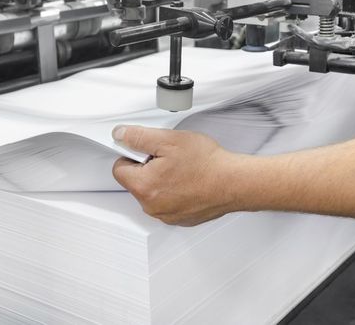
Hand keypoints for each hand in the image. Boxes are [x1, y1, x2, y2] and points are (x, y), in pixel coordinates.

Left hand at [112, 125, 244, 226]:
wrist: (234, 182)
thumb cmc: (207, 164)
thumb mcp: (169, 140)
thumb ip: (138, 137)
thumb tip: (120, 136)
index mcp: (144, 187)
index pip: (119, 168)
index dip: (134, 154)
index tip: (149, 151)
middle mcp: (152, 206)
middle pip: (136, 182)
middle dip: (149, 168)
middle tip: (171, 158)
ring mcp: (167, 215)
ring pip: (153, 193)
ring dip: (163, 181)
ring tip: (183, 170)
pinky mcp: (181, 219)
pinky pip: (169, 204)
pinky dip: (176, 193)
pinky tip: (190, 182)